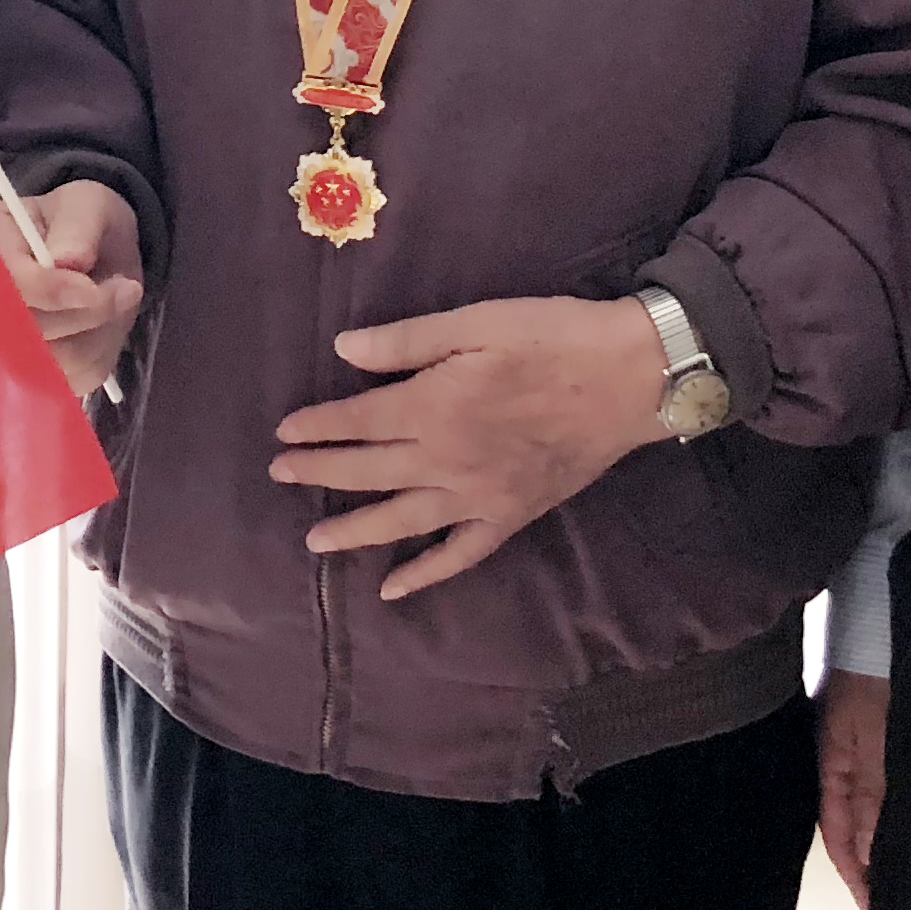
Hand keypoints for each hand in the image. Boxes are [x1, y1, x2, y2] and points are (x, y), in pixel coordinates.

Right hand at [4, 179, 146, 400]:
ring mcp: (3, 343)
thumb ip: (78, 227)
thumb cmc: (82, 222)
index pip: (6, 285)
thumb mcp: (86, 205)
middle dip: (86, 314)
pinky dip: (102, 354)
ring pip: (54, 363)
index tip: (92, 287)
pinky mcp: (34, 373)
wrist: (95, 253)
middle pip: (26, 333)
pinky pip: (72, 380)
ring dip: (100, 334)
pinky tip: (103, 326)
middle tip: (125, 287)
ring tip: (116, 299)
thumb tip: (67, 262)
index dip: (50, 292)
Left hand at [267, 296, 670, 598]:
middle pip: (366, 472)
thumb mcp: (477, 321)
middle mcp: (445, 461)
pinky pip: (460, 555)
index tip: (284, 433)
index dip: (317, 426)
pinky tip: (395, 588)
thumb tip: (344, 350)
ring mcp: (477, 497)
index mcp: (432, 407)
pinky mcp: (510, 516)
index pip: (357, 421)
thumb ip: (407, 341)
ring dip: (354, 531)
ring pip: (400, 521)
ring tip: (315, 541)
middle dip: (319, 473)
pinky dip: (426, 574)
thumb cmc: (552, 338)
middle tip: (281, 475)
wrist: (629, 377)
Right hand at [817, 668, 889, 906]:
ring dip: (887, 837)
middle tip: (900, 902)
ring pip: (872, 804)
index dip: (856, 875)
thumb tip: (865, 854)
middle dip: (872, 864)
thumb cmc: (878, 677)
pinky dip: (898, 807)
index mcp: (831, 765)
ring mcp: (862, 743)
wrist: (885, 619)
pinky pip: (887, 780)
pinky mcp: (883, 729)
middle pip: (853, 825)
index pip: (837, 836)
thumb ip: (871, 796)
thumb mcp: (877, 740)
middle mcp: (843, 759)